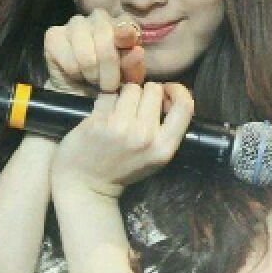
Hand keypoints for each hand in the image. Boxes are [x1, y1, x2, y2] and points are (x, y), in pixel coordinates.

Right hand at [43, 8, 145, 97]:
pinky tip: (76, 74)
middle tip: (108, 85)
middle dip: (109, 70)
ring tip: (93, 79)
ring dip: (91, 74)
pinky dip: (75, 73)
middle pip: (105, 39)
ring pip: (86, 53)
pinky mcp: (53, 35)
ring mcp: (74, 23)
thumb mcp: (128, 79)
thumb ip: (134, 65)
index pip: (125, 25)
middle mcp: (98, 17)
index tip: (131, 51)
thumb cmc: (108, 82)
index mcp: (121, 24)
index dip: (126, 38)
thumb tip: (137, 52)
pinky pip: (69, 60)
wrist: (79, 93)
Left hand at [51, 81, 194, 198]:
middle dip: (146, 92)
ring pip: (131, 87)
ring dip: (125, 94)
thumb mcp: (154, 156)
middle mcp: (144, 136)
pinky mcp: (98, 121)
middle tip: (136, 105)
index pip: (185, 105)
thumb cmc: (122, 169)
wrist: (86, 185)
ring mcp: (120, 127)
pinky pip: (108, 94)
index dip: (177, 91)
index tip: (166, 93)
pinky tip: (103, 114)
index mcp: (163, 147)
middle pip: (154, 89)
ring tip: (118, 110)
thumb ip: (165, 130)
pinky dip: (105, 100)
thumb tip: (167, 95)